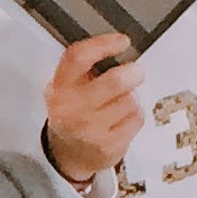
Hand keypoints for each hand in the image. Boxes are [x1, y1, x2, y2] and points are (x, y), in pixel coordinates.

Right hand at [43, 34, 145, 182]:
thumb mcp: (67, 88)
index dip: (103, 45)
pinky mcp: (108, 146)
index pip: (79, 58)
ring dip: (129, 99)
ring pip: (128, 101)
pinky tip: (121, 121)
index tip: (121, 41)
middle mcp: (71, 108)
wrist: (68, 156)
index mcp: (59, 87)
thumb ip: (85, 69)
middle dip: (130, 74)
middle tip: (137, 71)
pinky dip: (134, 116)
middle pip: (112, 82)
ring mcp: (90, 130)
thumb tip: (118, 46)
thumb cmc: (73, 113)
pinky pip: (135, 119)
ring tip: (118, 105)